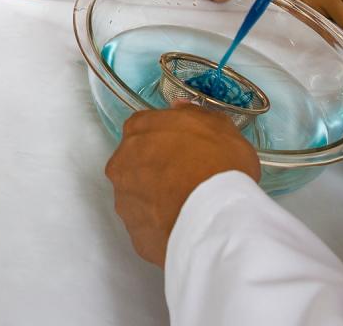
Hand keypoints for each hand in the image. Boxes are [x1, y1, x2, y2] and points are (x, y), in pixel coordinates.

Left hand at [105, 107, 260, 265]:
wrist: (216, 216)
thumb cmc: (219, 163)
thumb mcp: (220, 125)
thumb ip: (194, 114)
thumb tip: (179, 109)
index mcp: (138, 130)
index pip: (144, 128)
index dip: (166, 140)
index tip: (184, 150)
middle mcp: (122, 163)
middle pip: (136, 163)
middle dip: (157, 170)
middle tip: (187, 179)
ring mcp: (125, 201)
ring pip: (139, 197)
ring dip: (157, 200)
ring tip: (188, 207)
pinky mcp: (134, 234)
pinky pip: (147, 227)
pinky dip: (161, 227)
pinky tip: (184, 226)